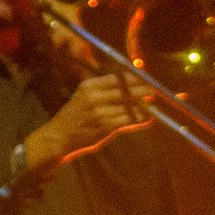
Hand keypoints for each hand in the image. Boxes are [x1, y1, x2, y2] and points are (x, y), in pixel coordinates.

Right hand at [27, 73, 152, 167]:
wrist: (59, 136)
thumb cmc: (74, 115)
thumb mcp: (84, 96)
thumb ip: (106, 89)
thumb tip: (133, 82)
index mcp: (89, 86)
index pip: (119, 78)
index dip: (136, 79)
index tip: (147, 80)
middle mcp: (94, 97)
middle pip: (128, 90)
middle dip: (144, 90)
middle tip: (155, 92)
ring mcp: (100, 112)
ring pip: (131, 106)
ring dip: (144, 106)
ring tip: (152, 105)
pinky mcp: (106, 126)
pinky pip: (130, 120)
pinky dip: (141, 118)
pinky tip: (147, 117)